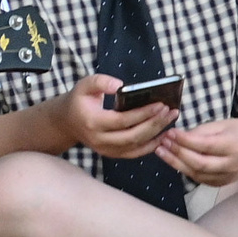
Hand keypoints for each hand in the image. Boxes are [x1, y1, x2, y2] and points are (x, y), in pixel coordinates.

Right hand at [58, 73, 176, 159]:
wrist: (67, 122)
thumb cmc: (79, 100)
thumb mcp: (85, 85)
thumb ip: (100, 82)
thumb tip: (120, 85)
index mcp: (92, 122)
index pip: (122, 120)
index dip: (143, 114)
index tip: (161, 104)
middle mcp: (99, 140)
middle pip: (132, 136)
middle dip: (154, 124)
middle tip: (170, 111)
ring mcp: (105, 150)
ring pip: (135, 146)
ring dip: (155, 134)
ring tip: (170, 120)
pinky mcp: (112, 154)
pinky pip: (134, 153)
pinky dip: (150, 146)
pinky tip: (162, 135)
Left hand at [157, 118, 237, 186]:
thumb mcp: (224, 124)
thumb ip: (202, 132)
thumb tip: (178, 137)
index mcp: (235, 146)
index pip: (205, 146)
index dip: (185, 140)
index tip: (170, 132)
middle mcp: (233, 164)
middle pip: (200, 164)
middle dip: (178, 153)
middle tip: (162, 142)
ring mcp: (228, 177)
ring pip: (197, 174)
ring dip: (176, 163)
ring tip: (161, 150)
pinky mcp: (223, 183)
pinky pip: (200, 179)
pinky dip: (185, 170)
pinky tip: (173, 160)